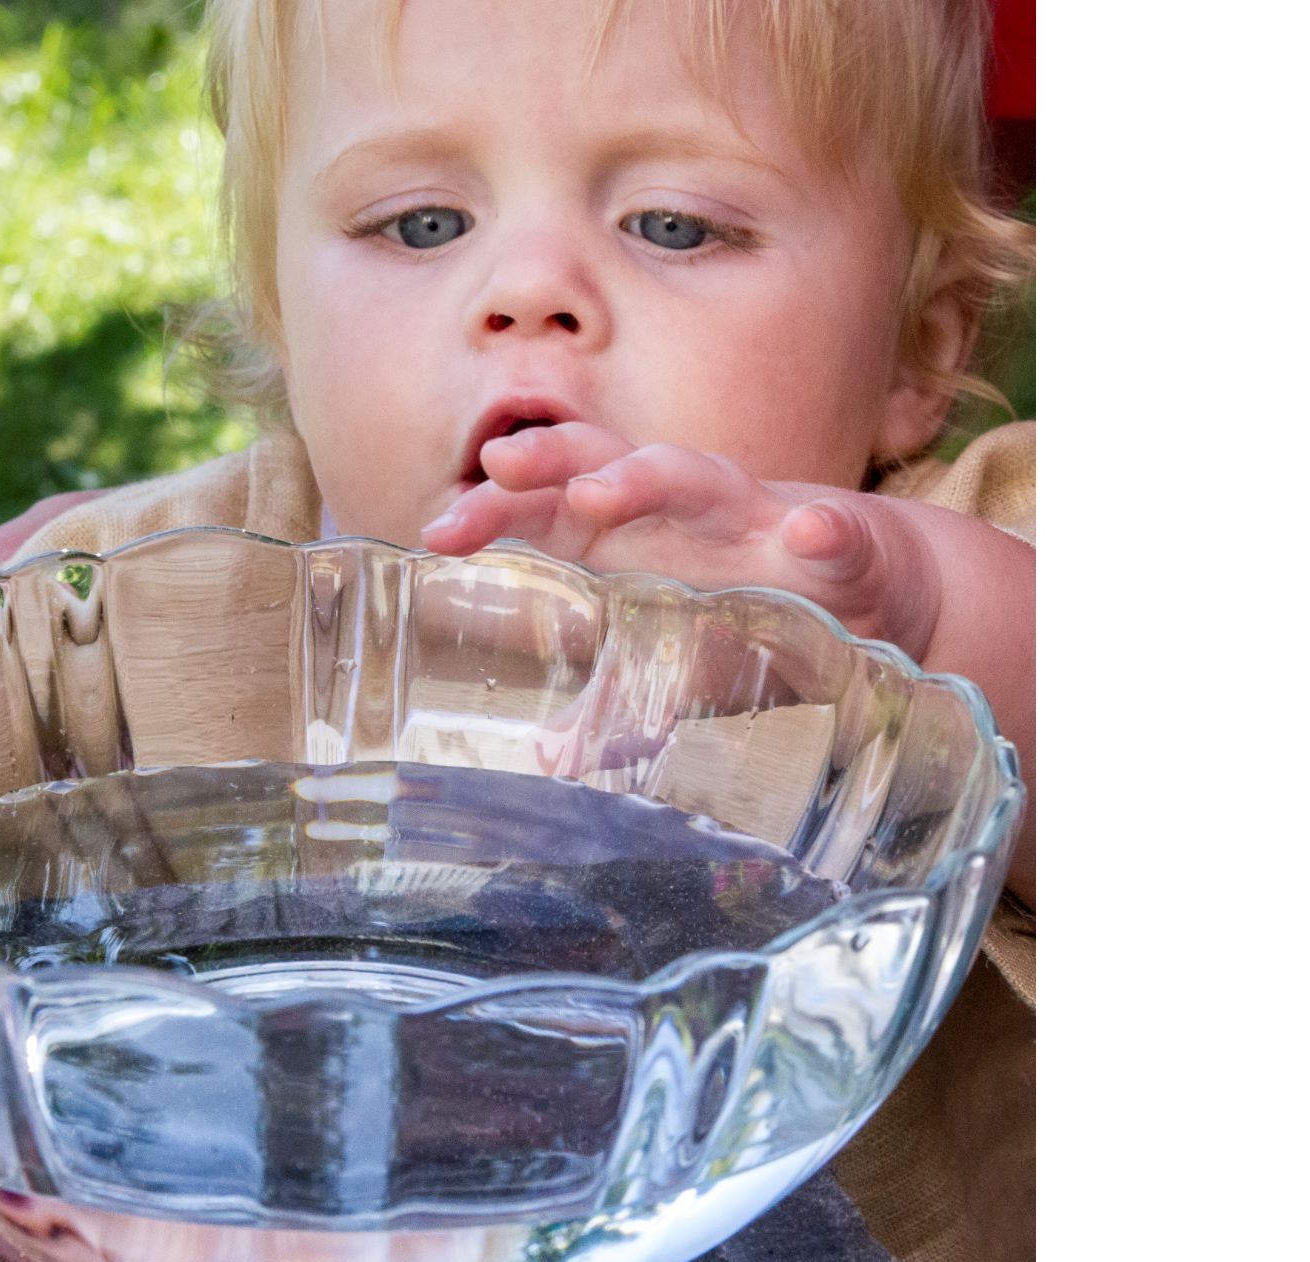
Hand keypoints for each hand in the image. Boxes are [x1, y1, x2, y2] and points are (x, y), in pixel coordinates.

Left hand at [421, 422, 942, 659]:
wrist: (874, 593)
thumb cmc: (754, 614)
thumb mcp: (677, 666)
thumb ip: (617, 703)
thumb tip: (552, 756)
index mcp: (639, 534)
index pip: (551, 505)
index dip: (495, 509)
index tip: (435, 534)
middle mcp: (688, 510)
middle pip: (607, 464)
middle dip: (553, 458)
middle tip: (501, 464)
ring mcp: (763, 522)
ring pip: (701, 478)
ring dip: (646, 478)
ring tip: (598, 494)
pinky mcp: (845, 547)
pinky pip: (837, 532)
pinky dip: (825, 529)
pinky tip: (812, 531)